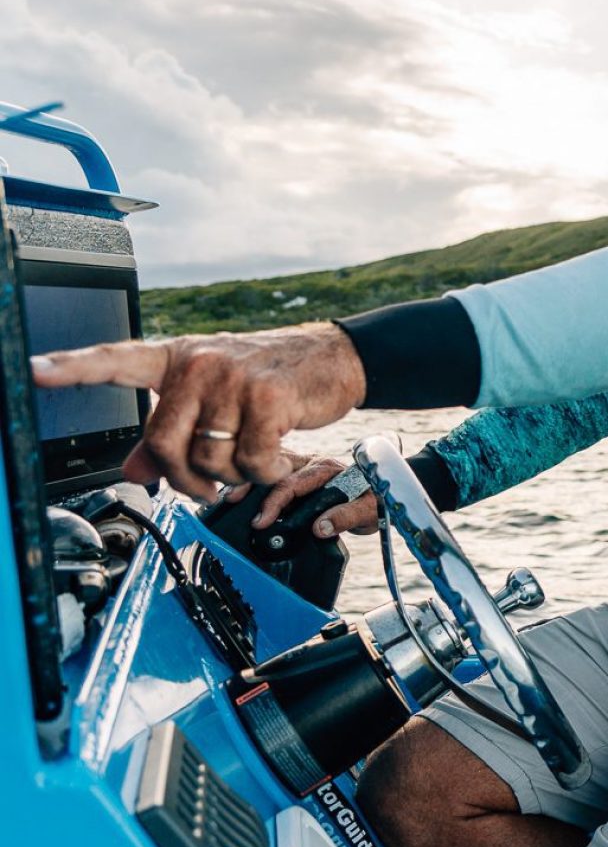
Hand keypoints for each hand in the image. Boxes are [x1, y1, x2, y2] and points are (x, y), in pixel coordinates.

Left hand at [31, 323, 367, 500]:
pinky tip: (279, 458)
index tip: (34, 370)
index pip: (115, 360)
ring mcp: (233, 378)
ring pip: (209, 460)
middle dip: (186, 479)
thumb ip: (173, 434)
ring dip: (235, 477)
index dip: (72, 368)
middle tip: (208, 487)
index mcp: (176, 359)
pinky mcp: (269, 397)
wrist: (333, 359)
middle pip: (163, 444)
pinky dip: (266, 473)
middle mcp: (199, 364)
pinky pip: (251, 461)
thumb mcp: (216, 400)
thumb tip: (135, 471)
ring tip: (256, 462)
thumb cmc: (271, 379)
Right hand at [226, 453, 378, 537]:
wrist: (380, 496)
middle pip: (275, 470)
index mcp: (328, 470)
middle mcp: (313, 463)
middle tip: (232, 503)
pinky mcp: (297, 472)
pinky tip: (240, 491)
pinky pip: (272, 472)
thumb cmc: (374, 502)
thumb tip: (319, 527)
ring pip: (271, 466)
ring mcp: (303, 465)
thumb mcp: (367, 512)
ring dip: (250, 479)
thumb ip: (345, 517)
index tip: (261, 522)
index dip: (275, 503)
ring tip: (229, 496)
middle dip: (252, 486)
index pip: (294, 483)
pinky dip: (255, 479)